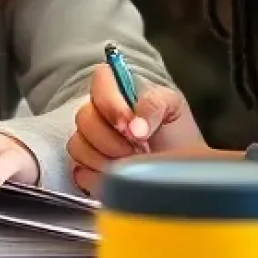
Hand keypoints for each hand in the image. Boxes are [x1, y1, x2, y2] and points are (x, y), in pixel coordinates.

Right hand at [67, 64, 207, 193]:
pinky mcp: (85, 169)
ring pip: (77, 144)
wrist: (179, 174)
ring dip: (106, 160)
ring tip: (131, 165)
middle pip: (84, 116)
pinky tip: (118, 178)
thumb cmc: (178, 139)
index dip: (109, 102)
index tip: (129, 126)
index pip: (99, 79)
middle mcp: (99, 114)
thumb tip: (135, 126)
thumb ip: (154, 103)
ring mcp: (89, 142)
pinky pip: (79, 171)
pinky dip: (100, 177)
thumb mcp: (174, 109)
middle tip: (136, 150)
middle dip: (111, 139)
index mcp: (119, 93)